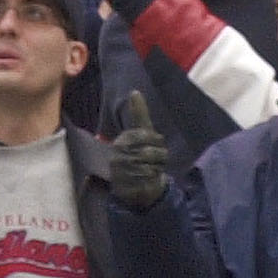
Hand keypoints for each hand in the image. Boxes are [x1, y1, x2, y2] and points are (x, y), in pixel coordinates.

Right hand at [110, 90, 169, 209]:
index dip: (156, 142)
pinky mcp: (125, 186)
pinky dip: (152, 180)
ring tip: (151, 169)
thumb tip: (135, 91)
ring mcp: (120, 170)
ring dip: (157, 169)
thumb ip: (139, 114)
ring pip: (151, 166)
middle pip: (151, 152)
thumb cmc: (138, 154)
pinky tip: (148, 179)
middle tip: (156, 161)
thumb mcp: (141, 134)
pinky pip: (148, 180)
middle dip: (159, 157)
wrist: (133, 185)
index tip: (156, 145)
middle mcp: (118, 154)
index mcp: (123, 139)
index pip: (146, 136)